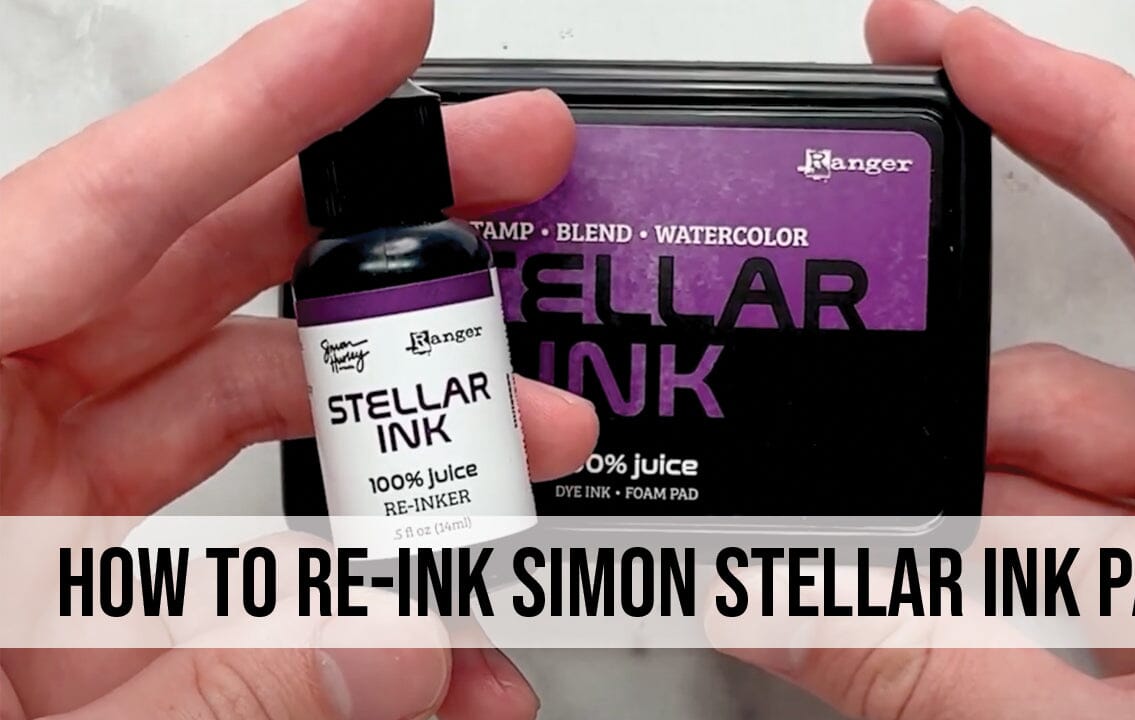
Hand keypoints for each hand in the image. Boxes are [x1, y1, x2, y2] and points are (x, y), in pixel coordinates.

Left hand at [0, 1, 595, 717]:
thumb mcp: (18, 719)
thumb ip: (214, 682)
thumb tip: (413, 643)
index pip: (108, 205)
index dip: (265, 100)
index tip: (386, 24)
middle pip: (204, 272)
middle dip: (377, 224)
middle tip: (513, 176)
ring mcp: (29, 521)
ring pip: (247, 415)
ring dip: (401, 436)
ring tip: (528, 448)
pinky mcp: (73, 604)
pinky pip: (236, 561)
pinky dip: (348, 595)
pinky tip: (439, 647)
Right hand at [716, 1, 1134, 716]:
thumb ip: (935, 668)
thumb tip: (768, 601)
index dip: (1067, 109)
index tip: (939, 40)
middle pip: (1105, 335)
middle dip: (948, 325)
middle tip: (830, 282)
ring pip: (1058, 467)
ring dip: (933, 492)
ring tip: (816, 515)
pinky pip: (1063, 544)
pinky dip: (969, 561)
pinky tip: (881, 582)